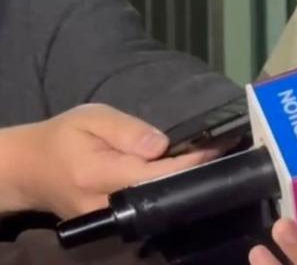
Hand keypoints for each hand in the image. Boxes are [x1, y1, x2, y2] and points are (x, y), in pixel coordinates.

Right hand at [0, 103, 218, 217]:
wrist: (29, 169)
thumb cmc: (62, 136)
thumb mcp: (91, 117)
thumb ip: (127, 130)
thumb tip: (162, 145)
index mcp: (99, 174)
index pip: (157, 174)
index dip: (191, 162)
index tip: (217, 146)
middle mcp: (105, 204)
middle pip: (161, 194)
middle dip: (192, 175)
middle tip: (221, 152)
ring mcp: (109, 220)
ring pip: (157, 205)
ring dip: (182, 185)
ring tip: (206, 161)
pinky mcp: (112, 223)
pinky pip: (147, 210)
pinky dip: (166, 193)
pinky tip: (182, 175)